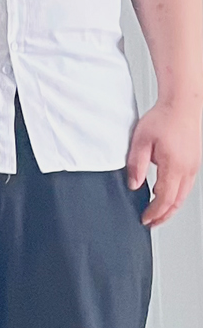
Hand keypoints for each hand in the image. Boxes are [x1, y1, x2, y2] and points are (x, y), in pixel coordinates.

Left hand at [127, 99, 201, 225]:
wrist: (182, 105)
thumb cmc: (163, 119)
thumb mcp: (140, 141)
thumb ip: (135, 165)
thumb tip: (134, 185)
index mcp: (174, 166)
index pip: (165, 199)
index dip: (154, 213)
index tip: (145, 220)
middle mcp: (187, 169)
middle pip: (177, 202)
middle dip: (163, 216)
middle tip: (151, 223)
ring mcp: (193, 166)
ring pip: (183, 195)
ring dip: (170, 206)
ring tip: (156, 213)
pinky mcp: (193, 162)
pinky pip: (186, 185)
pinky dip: (175, 195)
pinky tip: (164, 194)